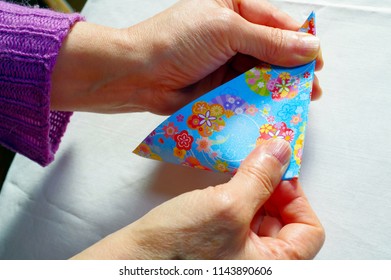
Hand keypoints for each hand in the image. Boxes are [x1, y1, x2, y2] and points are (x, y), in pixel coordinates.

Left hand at [51, 0, 322, 113]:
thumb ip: (268, 41)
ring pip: (264, 74)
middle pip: (274, 51)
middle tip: (310, 88)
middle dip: (292, 68)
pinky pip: (249, 92)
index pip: (277, 22)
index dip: (299, 41)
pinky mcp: (223, 87)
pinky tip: (275, 108)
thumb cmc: (176, 41)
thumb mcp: (225, 30)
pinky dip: (262, 100)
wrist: (139, 75)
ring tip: (298, 100)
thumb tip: (309, 48)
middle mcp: (234, 34)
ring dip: (279, 87)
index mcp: (235, 7)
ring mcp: (228, 62)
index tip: (315, 61)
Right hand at [71, 139, 324, 258]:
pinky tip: (225, 186)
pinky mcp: (221, 246)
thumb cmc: (178, 247)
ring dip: (255, 191)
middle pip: (286, 222)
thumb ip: (259, 177)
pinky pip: (242, 219)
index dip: (297, 198)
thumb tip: (282, 148)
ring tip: (238, 174)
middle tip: (256, 166)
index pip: (309, 231)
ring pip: (262, 217)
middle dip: (273, 190)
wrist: (133, 261)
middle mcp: (260, 265)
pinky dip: (240, 198)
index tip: (277, 173)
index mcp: (273, 267)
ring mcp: (240, 256)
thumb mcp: (226, 207)